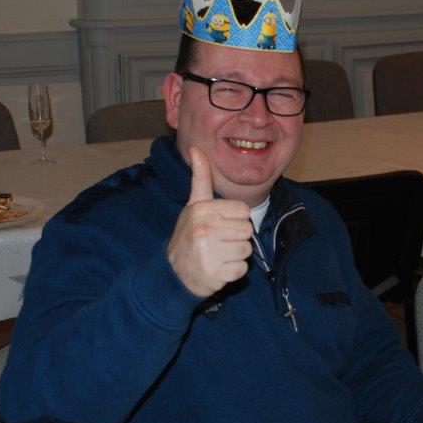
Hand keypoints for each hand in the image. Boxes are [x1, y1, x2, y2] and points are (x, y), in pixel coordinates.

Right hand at [167, 147, 253, 297]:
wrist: (173, 273)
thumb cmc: (189, 234)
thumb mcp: (193, 205)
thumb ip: (200, 178)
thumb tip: (196, 148)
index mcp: (202, 210)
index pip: (243, 210)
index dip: (235, 218)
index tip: (220, 224)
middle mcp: (204, 229)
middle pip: (248, 230)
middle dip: (237, 237)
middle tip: (219, 241)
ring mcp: (209, 253)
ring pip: (247, 250)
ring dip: (235, 254)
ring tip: (217, 254)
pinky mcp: (215, 274)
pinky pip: (242, 269)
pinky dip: (233, 271)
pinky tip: (217, 268)